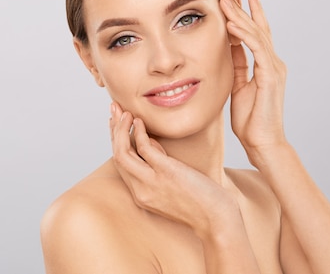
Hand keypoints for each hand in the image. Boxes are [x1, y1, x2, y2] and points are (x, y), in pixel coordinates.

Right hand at [109, 102, 240, 238]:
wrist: (217, 220)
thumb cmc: (202, 204)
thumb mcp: (171, 187)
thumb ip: (158, 168)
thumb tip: (150, 143)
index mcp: (141, 195)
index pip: (120, 164)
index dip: (115, 141)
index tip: (115, 123)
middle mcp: (141, 190)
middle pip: (117, 156)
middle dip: (113, 129)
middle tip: (114, 109)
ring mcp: (151, 182)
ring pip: (122, 152)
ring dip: (120, 128)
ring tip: (126, 112)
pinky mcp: (165, 172)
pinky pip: (144, 148)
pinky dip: (138, 132)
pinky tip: (139, 121)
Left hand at [220, 0, 287, 153]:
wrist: (262, 142)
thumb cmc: (250, 119)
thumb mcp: (238, 85)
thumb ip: (237, 65)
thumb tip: (228, 47)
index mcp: (265, 65)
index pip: (256, 33)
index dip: (247, 14)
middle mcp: (273, 63)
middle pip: (258, 28)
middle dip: (242, 8)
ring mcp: (274, 69)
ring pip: (257, 34)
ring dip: (240, 16)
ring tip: (226, 0)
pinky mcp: (271, 77)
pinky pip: (257, 50)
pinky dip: (244, 36)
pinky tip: (232, 25)